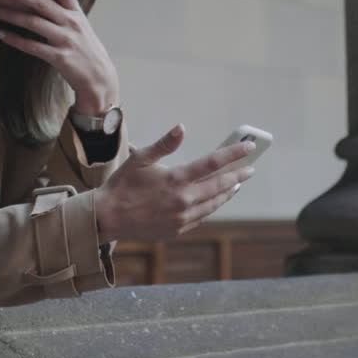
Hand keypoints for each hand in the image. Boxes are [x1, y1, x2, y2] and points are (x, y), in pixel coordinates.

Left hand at [0, 0, 118, 115]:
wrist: (99, 77)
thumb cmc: (86, 49)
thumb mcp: (81, 25)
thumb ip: (67, 9)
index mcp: (76, 14)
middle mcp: (71, 24)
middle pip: (43, 3)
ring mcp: (65, 41)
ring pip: (34, 23)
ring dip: (11, 15)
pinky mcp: (59, 58)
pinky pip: (32, 47)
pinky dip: (14, 40)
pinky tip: (0, 34)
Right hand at [92, 124, 255, 243]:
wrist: (107, 218)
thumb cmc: (122, 185)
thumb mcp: (140, 159)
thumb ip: (164, 144)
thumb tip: (182, 128)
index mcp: (176, 179)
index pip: (213, 163)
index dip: (233, 153)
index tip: (249, 148)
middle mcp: (183, 200)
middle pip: (220, 185)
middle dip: (238, 175)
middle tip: (250, 168)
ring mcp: (182, 217)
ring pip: (214, 203)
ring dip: (228, 192)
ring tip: (237, 184)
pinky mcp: (178, 229)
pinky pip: (202, 216)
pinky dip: (212, 206)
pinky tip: (215, 200)